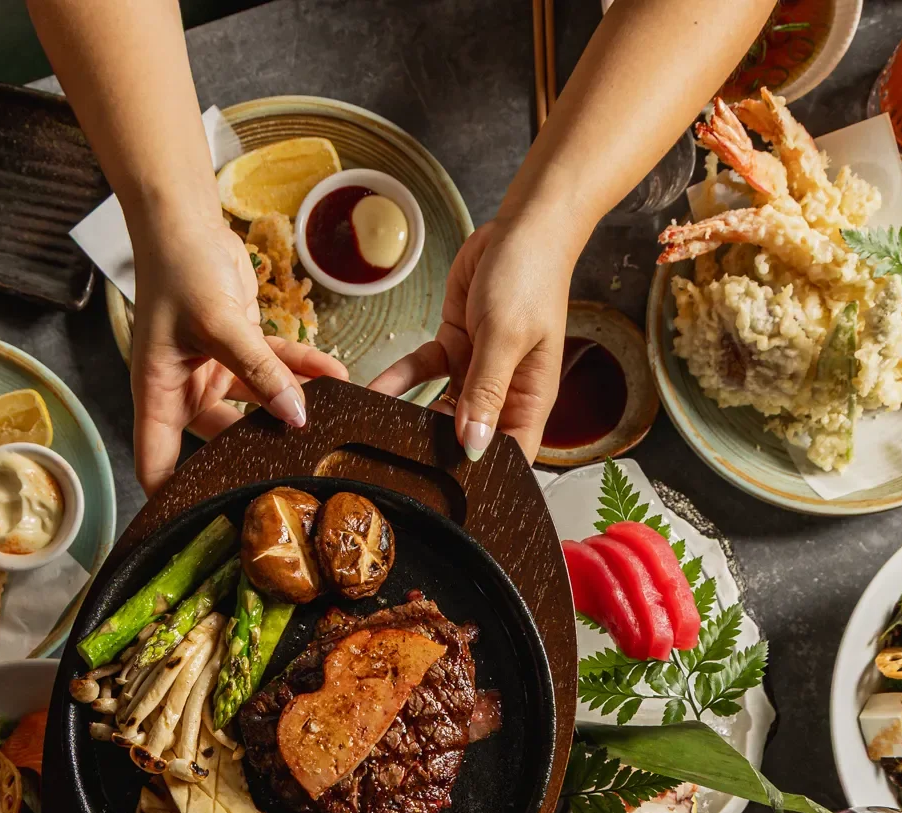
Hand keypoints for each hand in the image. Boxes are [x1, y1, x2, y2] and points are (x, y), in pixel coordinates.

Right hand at [129, 217, 345, 491]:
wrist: (185, 220)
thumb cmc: (179, 268)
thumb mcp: (219, 323)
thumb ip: (260, 370)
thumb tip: (295, 416)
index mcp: (158, 394)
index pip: (157, 464)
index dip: (175, 499)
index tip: (206, 525)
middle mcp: (183, 389)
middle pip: (215, 443)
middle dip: (252, 458)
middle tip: (291, 481)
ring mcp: (212, 369)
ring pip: (255, 406)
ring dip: (290, 409)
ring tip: (329, 424)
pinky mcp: (238, 346)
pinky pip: (275, 369)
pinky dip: (303, 371)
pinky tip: (337, 376)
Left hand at [368, 219, 571, 463]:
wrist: (519, 229)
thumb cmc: (529, 279)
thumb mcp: (505, 337)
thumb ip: (485, 391)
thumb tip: (473, 446)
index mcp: (530, 399)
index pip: (511, 454)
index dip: (485, 475)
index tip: (452, 494)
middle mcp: (504, 392)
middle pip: (469, 438)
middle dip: (438, 452)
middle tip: (400, 467)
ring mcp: (476, 371)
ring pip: (438, 409)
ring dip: (411, 419)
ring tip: (377, 434)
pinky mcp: (452, 348)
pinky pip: (421, 374)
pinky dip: (397, 381)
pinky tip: (372, 390)